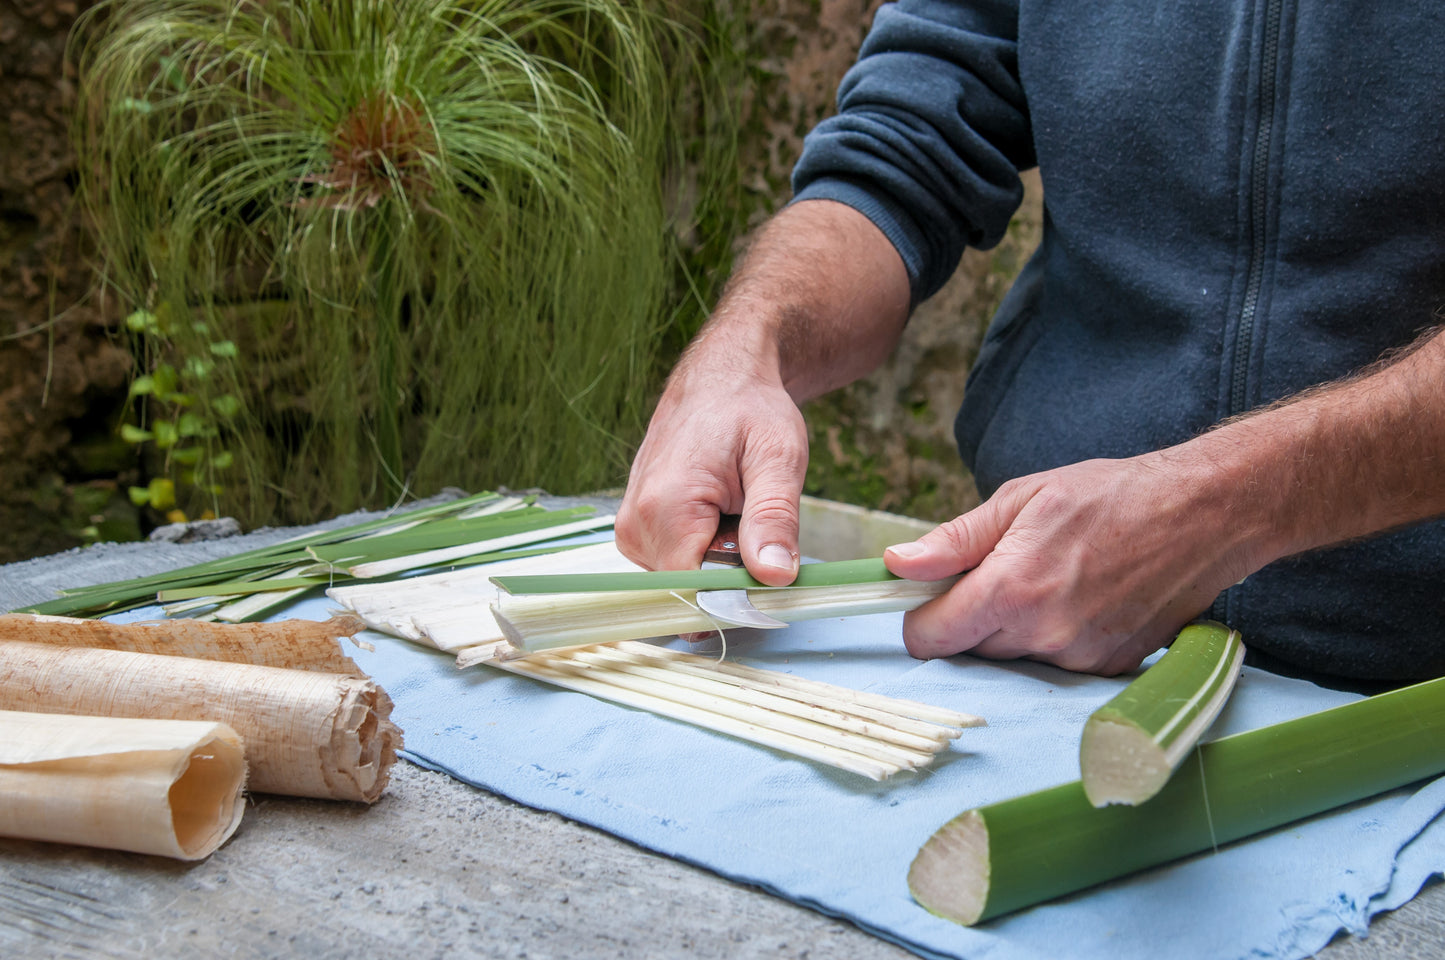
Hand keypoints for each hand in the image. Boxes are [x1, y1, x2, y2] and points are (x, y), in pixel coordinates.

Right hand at [615, 340, 805, 584]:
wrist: (720, 380)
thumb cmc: (751, 411)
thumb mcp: (778, 459)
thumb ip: (774, 519)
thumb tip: (774, 576)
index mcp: (665, 506)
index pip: (692, 590)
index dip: (735, 595)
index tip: (768, 574)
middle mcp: (636, 521)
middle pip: (689, 587)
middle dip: (730, 573)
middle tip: (754, 523)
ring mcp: (630, 526)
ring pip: (682, 579)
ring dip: (718, 560)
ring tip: (735, 511)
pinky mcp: (635, 528)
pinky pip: (674, 563)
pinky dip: (704, 550)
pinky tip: (718, 515)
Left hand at [883, 454, 1264, 674]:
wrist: (1205, 514)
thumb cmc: (1112, 495)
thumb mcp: (1022, 498)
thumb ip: (955, 540)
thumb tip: (897, 563)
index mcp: (1012, 590)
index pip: (930, 638)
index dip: (919, 618)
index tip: (927, 597)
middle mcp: (1044, 635)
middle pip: (970, 649)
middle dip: (971, 616)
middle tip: (1002, 569)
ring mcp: (1081, 658)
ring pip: (1014, 657)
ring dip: (1015, 627)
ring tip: (1051, 575)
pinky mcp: (1111, 668)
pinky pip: (1056, 662)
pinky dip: (1054, 636)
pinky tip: (1081, 596)